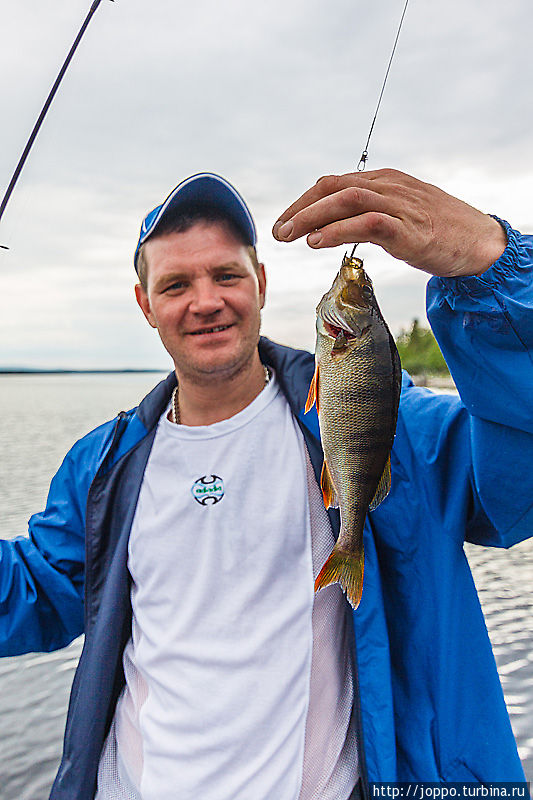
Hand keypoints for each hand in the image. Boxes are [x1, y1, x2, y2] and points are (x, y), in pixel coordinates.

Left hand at [272, 169, 506, 276]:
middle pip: (333, 187)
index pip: (334, 183)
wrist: (479, 242)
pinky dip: (337, 231)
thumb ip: (371, 215)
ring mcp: (399, 205)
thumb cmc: (440, 231)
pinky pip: (366, 223)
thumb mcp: (400, 215)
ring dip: (311, 217)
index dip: (304, 201)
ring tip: (290, 236)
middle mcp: (388, 186)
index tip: (285, 221)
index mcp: (384, 181)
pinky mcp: (407, 229)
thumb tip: (336, 227)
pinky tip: (317, 243)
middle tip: (278, 231)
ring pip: (345, 199)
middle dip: (300, 208)